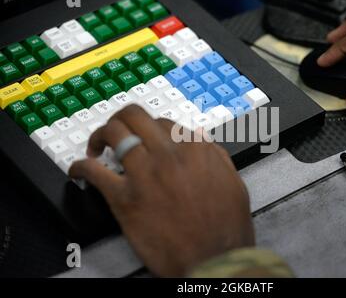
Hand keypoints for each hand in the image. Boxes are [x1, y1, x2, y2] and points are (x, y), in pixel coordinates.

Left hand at [69, 105, 253, 276]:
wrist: (214, 260)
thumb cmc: (225, 228)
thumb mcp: (233, 183)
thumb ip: (214, 156)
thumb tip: (199, 139)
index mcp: (195, 149)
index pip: (163, 122)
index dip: (152, 129)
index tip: (147, 138)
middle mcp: (168, 155)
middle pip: (134, 117)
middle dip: (122, 118)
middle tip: (117, 129)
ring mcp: (145, 174)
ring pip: (113, 133)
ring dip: (100, 135)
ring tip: (98, 145)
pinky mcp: (124, 199)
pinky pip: (94, 172)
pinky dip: (81, 167)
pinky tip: (79, 169)